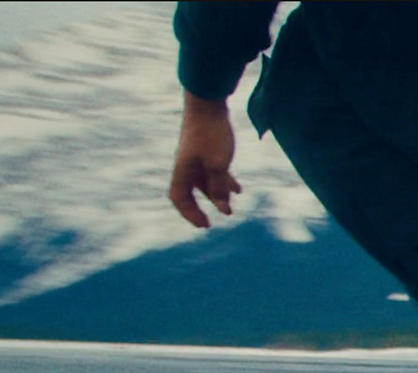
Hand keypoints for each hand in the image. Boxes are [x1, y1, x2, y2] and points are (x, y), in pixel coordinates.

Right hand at [169, 92, 241, 228]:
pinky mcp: (206, 148)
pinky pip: (213, 171)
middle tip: (215, 220)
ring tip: (231, 208)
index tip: (205, 225)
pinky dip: (224, 181)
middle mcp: (186, 166)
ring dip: (217, 195)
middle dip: (203, 207)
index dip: (189, 214)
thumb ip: (219, 186)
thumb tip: (223, 206)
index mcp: (183, 170)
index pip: (179, 198)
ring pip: (205, 182)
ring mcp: (196, 157)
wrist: (208, 101)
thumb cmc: (211, 133)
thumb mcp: (218, 164)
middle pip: (191, 193)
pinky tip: (238, 189)